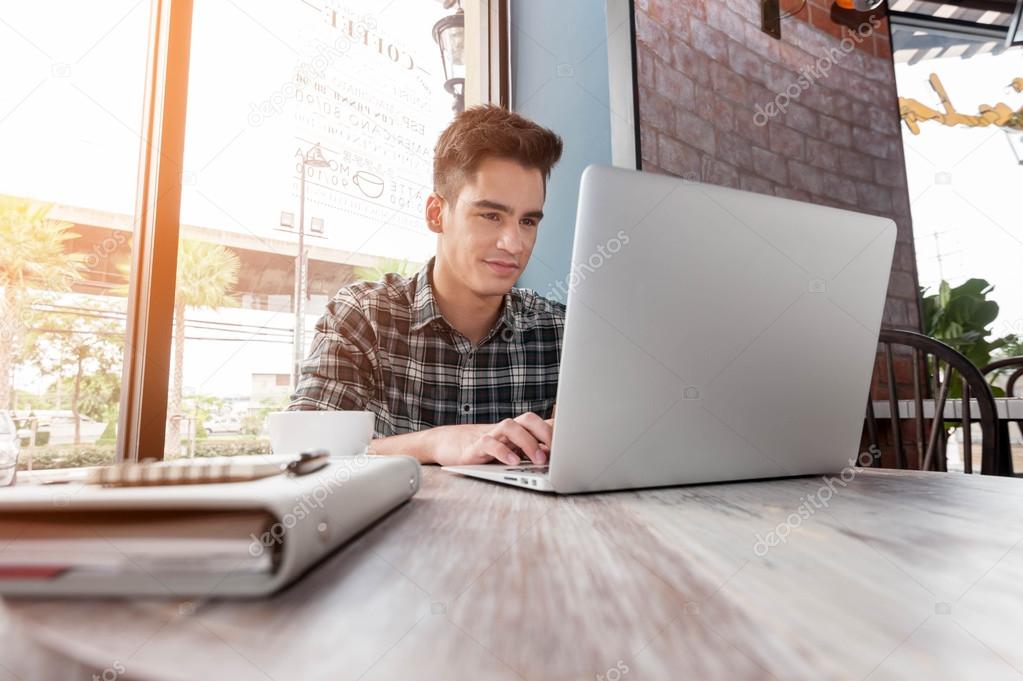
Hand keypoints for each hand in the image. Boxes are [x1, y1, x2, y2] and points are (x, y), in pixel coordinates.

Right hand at [432, 412, 553, 466]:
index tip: (572, 442)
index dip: (556, 429)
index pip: (540, 422)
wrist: (450, 446)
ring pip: (510, 426)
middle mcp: (506, 429)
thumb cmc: (487, 449)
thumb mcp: (512, 450)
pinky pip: (489, 443)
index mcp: (517, 430)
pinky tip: (513, 462)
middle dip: (545, 433)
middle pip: (527, 419)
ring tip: (538, 460)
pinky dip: (502, 451)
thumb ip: (532, 449)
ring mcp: (490, 435)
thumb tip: (561, 454)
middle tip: (557, 452)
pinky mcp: (474, 447)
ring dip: (527, 442)